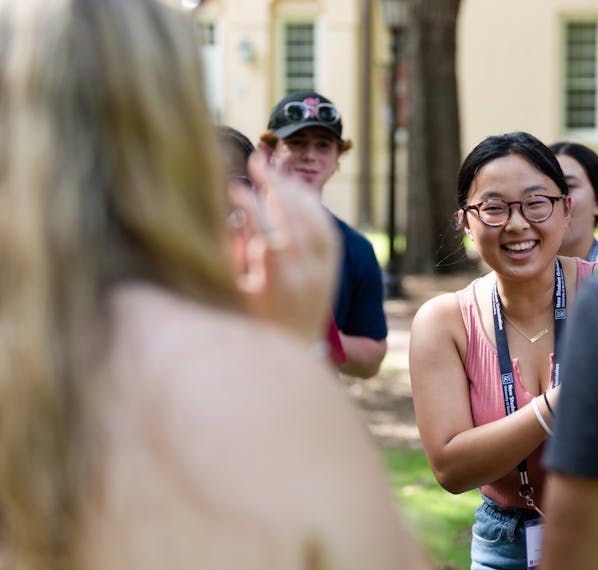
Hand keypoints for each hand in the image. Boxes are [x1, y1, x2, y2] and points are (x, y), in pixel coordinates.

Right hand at [227, 153, 338, 341]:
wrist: (295, 353)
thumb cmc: (253, 326)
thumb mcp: (237, 298)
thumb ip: (236, 260)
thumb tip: (235, 219)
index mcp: (278, 289)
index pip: (269, 240)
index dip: (253, 211)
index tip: (235, 188)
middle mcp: (307, 278)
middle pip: (295, 222)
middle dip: (275, 187)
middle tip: (257, 160)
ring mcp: (324, 274)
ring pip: (315, 222)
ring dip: (294, 192)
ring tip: (273, 170)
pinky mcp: (333, 271)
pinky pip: (328, 231)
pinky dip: (313, 207)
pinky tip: (296, 191)